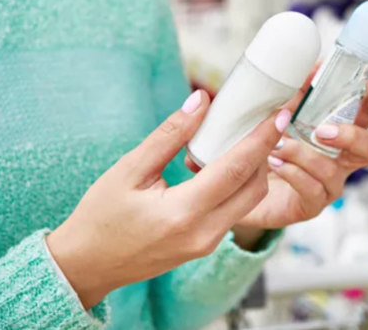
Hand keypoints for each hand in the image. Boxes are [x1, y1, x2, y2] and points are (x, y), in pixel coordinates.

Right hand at [46, 90, 289, 308]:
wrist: (87, 265)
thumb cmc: (101, 216)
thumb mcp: (129, 169)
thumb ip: (170, 135)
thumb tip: (202, 101)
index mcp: (183, 213)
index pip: (236, 169)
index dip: (261, 139)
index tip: (279, 114)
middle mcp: (204, 233)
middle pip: (254, 187)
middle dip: (266, 152)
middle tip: (268, 120)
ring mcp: (208, 243)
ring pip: (249, 200)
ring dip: (256, 169)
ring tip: (249, 137)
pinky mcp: (207, 245)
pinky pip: (236, 210)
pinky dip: (240, 184)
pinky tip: (230, 161)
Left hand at [235, 78, 367, 229]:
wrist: (243, 185)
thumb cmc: (269, 145)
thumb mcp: (283, 115)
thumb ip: (298, 93)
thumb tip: (311, 67)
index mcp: (341, 132)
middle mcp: (342, 160)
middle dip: (353, 136)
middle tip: (323, 130)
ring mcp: (329, 184)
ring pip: (333, 171)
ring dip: (305, 155)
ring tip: (279, 145)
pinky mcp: (311, 205)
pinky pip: (311, 190)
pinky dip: (293, 173)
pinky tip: (275, 163)